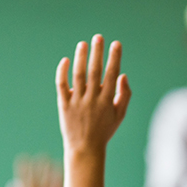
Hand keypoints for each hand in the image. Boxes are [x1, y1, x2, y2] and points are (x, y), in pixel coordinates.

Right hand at [6, 155, 61, 186]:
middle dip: (40, 166)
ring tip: (56, 162)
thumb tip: (14, 185)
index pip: (24, 178)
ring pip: (51, 183)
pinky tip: (63, 177)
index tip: (23, 157)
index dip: (23, 166)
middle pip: (39, 178)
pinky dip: (60, 184)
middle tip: (42, 155)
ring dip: (52, 172)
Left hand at [55, 35, 130, 155]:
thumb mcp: (120, 115)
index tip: (116, 44)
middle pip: (95, 71)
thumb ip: (124, 95)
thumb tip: (122, 75)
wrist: (85, 149)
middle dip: (97, 53)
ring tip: (83, 44)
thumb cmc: (104, 131)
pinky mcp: (64, 105)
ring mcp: (77, 102)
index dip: (115, 58)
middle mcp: (92, 99)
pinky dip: (62, 72)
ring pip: (78, 75)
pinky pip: (62, 85)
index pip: (112, 74)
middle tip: (98, 37)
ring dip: (81, 58)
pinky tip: (65, 60)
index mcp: (107, 101)